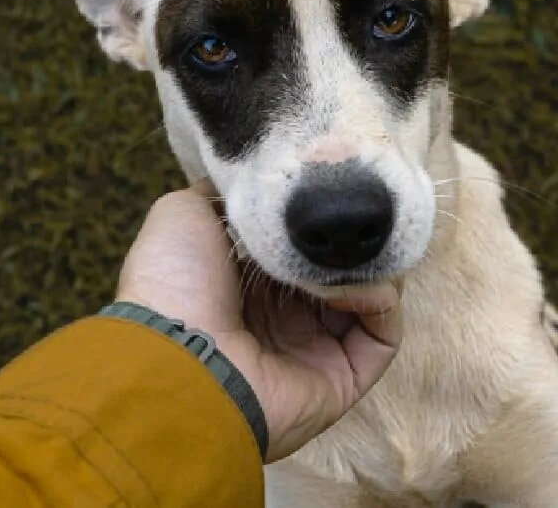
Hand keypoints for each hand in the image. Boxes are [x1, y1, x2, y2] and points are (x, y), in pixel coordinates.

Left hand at [116, 179, 401, 461]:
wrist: (178, 353)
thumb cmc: (174, 283)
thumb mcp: (184, 214)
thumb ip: (222, 192)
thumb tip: (252, 178)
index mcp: (244, 284)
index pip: (298, 245)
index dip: (315, 217)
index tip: (329, 187)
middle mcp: (280, 319)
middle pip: (337, 271)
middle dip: (349, 240)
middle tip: (355, 211)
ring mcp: (313, 350)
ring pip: (367, 300)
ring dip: (370, 265)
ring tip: (354, 245)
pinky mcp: (342, 378)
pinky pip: (383, 335)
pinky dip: (381, 302)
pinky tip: (357, 283)